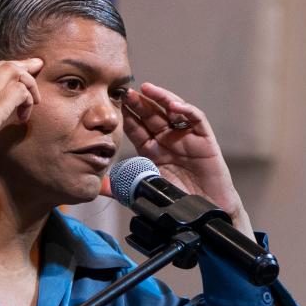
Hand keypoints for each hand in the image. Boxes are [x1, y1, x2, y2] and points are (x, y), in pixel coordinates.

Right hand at [0, 59, 43, 173]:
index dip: (6, 68)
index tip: (18, 68)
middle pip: (4, 64)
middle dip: (24, 64)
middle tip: (38, 64)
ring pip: (15, 71)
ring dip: (29, 85)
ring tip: (34, 103)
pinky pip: (21, 90)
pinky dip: (28, 101)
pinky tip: (22, 118)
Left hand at [119, 83, 253, 238]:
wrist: (204, 216)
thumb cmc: (177, 205)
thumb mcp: (146, 194)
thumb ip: (124, 188)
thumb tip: (99, 186)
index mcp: (152, 151)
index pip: (137, 128)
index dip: (126, 116)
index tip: (112, 105)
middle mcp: (168, 141)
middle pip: (152, 115)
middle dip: (139, 103)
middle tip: (126, 92)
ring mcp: (187, 139)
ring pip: (173, 111)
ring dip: (160, 98)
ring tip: (146, 89)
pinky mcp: (205, 140)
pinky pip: (197, 119)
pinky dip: (186, 110)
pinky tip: (173, 106)